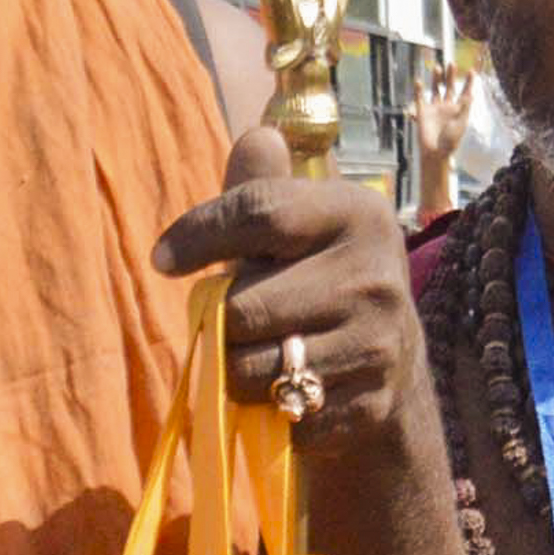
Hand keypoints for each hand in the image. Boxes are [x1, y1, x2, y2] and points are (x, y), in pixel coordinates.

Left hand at [156, 126, 436, 456]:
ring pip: (251, 370)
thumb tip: (256, 138)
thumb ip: (264, 187)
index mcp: (359, 214)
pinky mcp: (368, 406)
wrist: (392, 361)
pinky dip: (267, 410)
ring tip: (257, 354)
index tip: (162, 260)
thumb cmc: (322, 275)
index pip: (259, 214)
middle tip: (230, 320)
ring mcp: (376, 346)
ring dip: (234, 370)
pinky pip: (278, 416)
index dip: (198, 235)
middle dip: (220, 320)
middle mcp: (376, 278)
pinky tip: (287, 391)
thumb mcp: (301, 223)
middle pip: (244, 306)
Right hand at [407, 64, 474, 205]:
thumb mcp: (461, 123)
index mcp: (458, 110)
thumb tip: (471, 94)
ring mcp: (434, 108)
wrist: (435, 153)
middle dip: (450, 76)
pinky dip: (418, 90)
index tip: (472, 71)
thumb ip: (465, 108)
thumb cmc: (451, 141)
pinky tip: (418, 80)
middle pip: (449, 87)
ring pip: (435, 90)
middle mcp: (446, 107)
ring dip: (436, 79)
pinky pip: (420, 98)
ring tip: (437, 67)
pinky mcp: (423, 112)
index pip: (464, 93)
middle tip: (452, 63)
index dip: (468, 82)